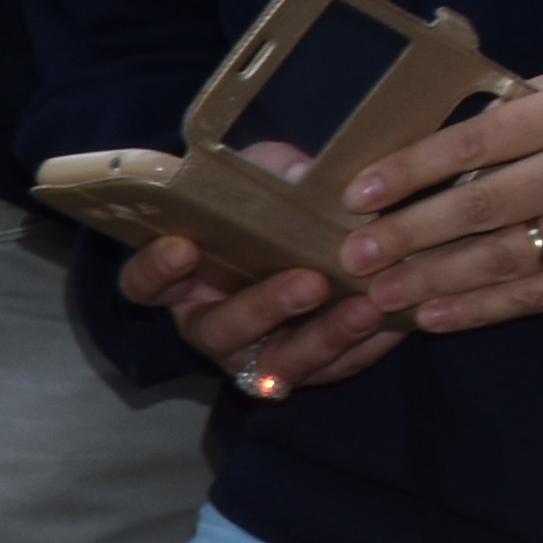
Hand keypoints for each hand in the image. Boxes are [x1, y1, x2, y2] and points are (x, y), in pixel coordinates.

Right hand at [117, 141, 411, 399]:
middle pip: (219, 330)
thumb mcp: (265, 177)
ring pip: (279, 363)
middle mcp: (210, 324)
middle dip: (264, 308)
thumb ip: (272, 173)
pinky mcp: (306, 369)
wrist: (312, 241)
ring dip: (324, 337)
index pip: (145, 284)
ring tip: (366, 307)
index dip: (156, 270)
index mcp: (181, 280)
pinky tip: (397, 320)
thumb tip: (301, 176)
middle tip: (309, 282)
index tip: (182, 247)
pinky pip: (332, 369)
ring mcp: (256, 354)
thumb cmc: (269, 208)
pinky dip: (366, 346)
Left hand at [324, 57, 542, 331]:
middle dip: (409, 234)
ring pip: (504, 258)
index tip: (360, 192)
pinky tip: (434, 318)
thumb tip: (438, 126)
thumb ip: (522, 102)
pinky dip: (482, 309)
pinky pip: (538, 295)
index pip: (477, 141)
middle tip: (353, 256)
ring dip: (434, 281)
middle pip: (482, 205)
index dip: (413, 169)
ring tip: (380, 296)